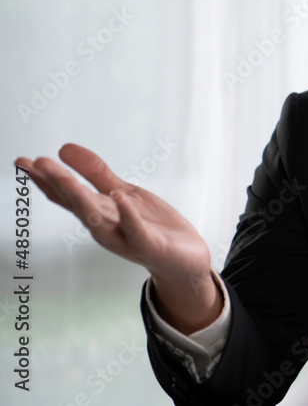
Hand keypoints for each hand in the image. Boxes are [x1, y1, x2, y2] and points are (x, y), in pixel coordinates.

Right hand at [14, 143, 221, 331]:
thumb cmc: (151, 225)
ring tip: (66, 177)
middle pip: (77, 204)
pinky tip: (120, 196)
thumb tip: (64, 148)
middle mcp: (104, 227)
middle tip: (35, 163)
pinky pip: (135, 229)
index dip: (44, 179)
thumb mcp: (123, 192)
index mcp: (97, 212)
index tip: (23, 161)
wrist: (184, 259)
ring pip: (98, 218)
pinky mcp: (148, 245)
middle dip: (57, 184)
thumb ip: (96, 173)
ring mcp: (125, 237)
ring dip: (82, 198)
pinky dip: (127, 214)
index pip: (66, 195)